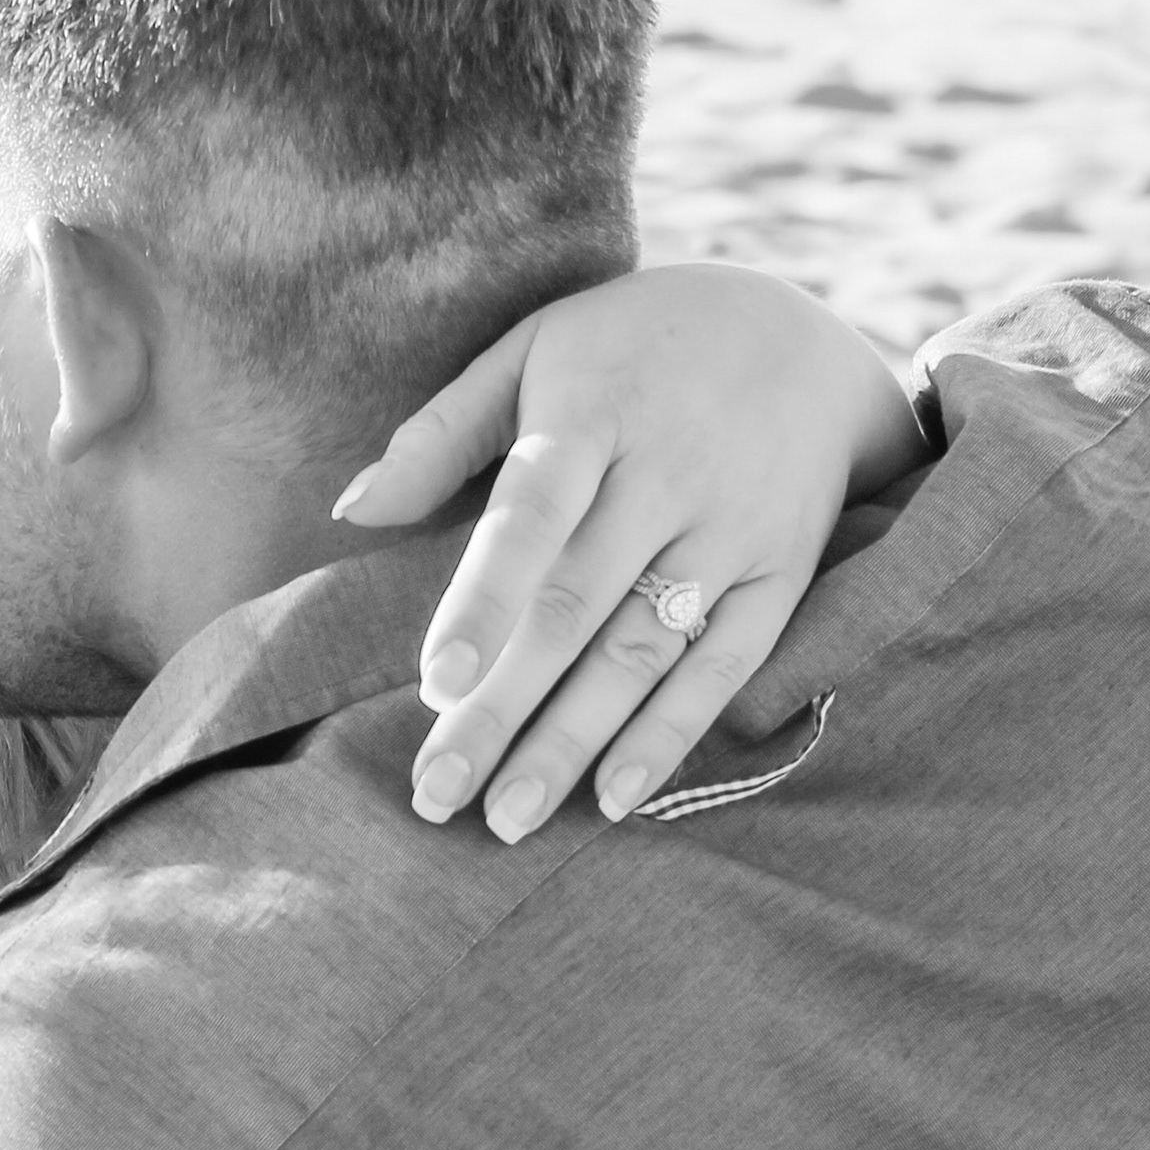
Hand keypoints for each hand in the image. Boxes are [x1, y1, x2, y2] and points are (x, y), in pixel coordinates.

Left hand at [333, 263, 924, 839]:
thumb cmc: (629, 349)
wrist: (799, 333)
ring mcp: (732, 529)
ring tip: (507, 817)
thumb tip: (350, 510)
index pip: (532, 515)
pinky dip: (669, 736)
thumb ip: (442, 433)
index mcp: (595, 412)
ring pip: (644, 653)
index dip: (483, 600)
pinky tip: (612, 799)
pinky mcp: (782, 574)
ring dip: (574, 743)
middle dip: (503, 710)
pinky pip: (724, 667)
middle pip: (576, 610)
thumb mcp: (534, 349)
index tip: (434, 683)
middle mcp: (671, 474)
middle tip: (438, 794)